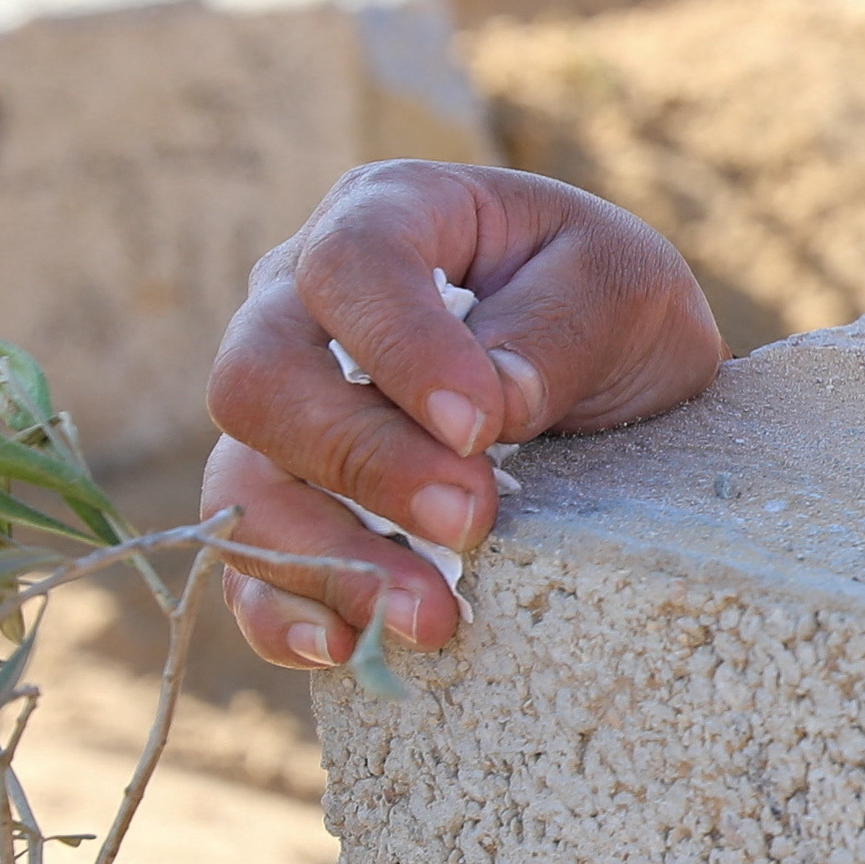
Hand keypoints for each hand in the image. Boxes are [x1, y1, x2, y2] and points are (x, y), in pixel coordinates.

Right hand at [198, 164, 725, 669]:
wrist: (618, 377)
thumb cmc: (611, 308)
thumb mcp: (623, 290)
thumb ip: (555, 330)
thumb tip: (487, 402)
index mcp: (388, 215)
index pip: (349, 267)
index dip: (399, 349)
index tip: (481, 428)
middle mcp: (302, 303)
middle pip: (258, 378)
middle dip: (363, 461)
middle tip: (473, 520)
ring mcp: (283, 403)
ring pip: (241, 479)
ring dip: (326, 558)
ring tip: (434, 617)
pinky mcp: (287, 494)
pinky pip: (244, 559)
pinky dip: (282, 611)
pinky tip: (350, 648)